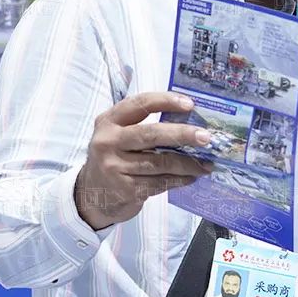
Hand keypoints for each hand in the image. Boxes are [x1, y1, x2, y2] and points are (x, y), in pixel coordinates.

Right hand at [75, 92, 213, 229]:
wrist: (91, 195)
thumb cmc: (115, 158)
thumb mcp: (120, 136)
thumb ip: (145, 126)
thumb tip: (192, 123)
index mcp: (109, 122)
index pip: (139, 105)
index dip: (166, 101)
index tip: (191, 104)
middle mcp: (108, 142)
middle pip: (152, 135)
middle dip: (183, 135)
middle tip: (206, 137)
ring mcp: (115, 167)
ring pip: (161, 163)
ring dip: (188, 164)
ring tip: (206, 164)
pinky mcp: (125, 189)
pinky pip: (160, 182)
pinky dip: (180, 179)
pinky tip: (192, 177)